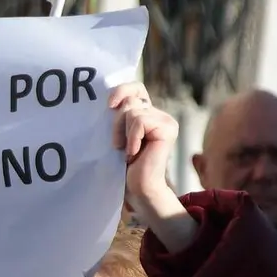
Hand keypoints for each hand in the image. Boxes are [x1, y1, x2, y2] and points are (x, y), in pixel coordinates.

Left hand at [109, 83, 176, 206]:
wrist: (137, 188)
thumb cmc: (123, 166)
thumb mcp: (116, 134)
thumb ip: (118, 115)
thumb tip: (108, 98)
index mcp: (147, 113)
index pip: (136, 88)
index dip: (121, 90)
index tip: (109, 105)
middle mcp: (158, 114)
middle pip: (130, 100)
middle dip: (116, 123)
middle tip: (118, 145)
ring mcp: (165, 121)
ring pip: (133, 112)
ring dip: (123, 134)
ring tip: (127, 152)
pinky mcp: (168, 129)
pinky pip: (140, 122)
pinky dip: (132, 139)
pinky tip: (134, 154)